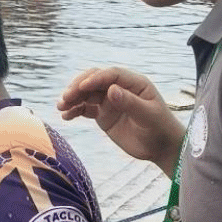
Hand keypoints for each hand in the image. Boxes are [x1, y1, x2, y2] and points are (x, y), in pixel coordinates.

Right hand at [57, 67, 185, 174]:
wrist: (160, 147)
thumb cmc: (159, 129)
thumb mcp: (148, 116)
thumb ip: (130, 103)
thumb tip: (111, 90)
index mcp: (134, 83)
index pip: (112, 75)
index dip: (96, 78)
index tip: (82, 87)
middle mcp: (120, 88)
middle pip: (95, 81)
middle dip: (79, 87)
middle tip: (66, 97)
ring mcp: (110, 101)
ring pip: (87, 94)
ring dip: (73, 98)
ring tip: (61, 107)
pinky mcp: (103, 114)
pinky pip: (86, 109)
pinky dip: (75, 110)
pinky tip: (66, 116)